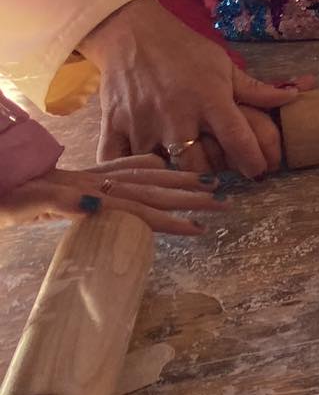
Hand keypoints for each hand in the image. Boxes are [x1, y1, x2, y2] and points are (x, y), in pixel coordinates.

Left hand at [0, 156, 226, 236]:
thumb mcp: (15, 207)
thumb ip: (53, 204)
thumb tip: (94, 205)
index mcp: (79, 192)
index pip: (135, 207)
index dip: (168, 220)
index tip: (199, 229)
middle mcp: (91, 180)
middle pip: (148, 188)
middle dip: (188, 197)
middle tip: (222, 204)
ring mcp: (88, 174)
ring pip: (142, 175)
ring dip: (177, 181)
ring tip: (208, 184)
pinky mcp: (82, 172)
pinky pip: (125, 165)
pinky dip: (150, 166)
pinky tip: (163, 167)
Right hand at [80, 0, 294, 177]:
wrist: (132, 34)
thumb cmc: (184, 50)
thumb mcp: (224, 65)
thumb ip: (255, 89)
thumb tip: (293, 97)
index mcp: (209, 99)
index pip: (237, 139)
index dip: (252, 160)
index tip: (259, 171)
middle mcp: (177, 116)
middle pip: (199, 164)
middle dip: (214, 172)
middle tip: (220, 170)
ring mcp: (143, 124)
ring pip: (163, 168)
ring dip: (178, 175)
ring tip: (189, 171)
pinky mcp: (113, 127)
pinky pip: (119, 162)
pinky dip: (130, 173)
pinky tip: (144, 174)